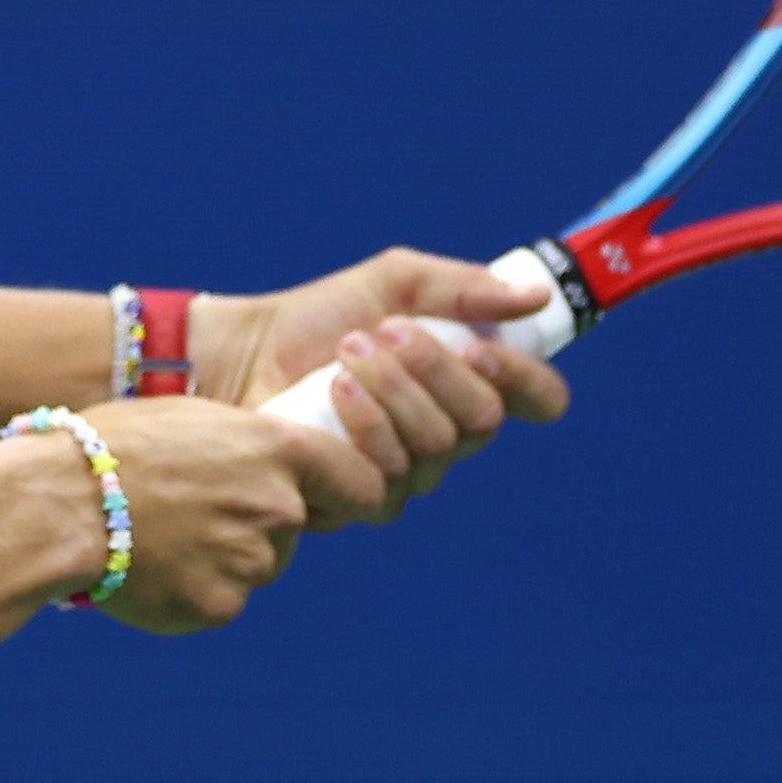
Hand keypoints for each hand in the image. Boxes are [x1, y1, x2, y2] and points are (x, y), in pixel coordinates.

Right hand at [58, 396, 376, 631]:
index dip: (348, 493)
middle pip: (293, 528)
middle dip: (256, 524)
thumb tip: (275, 472)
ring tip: (162, 533)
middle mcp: (277, 507)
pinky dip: (194, 590)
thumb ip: (250, 449)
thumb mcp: (195, 420)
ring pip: (255, 566)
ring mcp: (251, 562)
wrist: (58, 504)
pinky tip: (152, 565)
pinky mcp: (219, 606)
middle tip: (196, 509)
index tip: (334, 499)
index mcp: (278, 449)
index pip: (362, 483)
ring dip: (222, 558)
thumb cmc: (113, 446)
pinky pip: (221, 600)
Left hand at [189, 248, 571, 518]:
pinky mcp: (363, 499)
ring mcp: (409, 472)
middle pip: (483, 421)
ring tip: (348, 351)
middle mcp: (448, 434)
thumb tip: (536, 296)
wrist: (243, 351)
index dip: (526, 380)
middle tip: (388, 332)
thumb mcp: (393, 283)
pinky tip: (334, 391)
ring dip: (393, 389)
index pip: (538, 399)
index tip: (485, 347)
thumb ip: (462, 287)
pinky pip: (392, 477)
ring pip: (437, 446)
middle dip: (436, 370)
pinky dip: (366, 425)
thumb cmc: (319, 316)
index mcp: (468, 382)